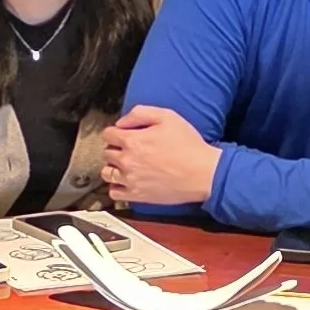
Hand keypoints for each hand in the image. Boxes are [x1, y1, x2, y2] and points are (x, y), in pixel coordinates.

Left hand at [99, 104, 222, 209]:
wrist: (203, 173)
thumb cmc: (189, 145)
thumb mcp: (167, 116)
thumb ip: (140, 113)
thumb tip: (121, 122)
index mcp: (132, 141)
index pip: (107, 134)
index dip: (114, 132)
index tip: (121, 134)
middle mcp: (127, 161)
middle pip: (106, 153)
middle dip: (115, 148)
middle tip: (128, 149)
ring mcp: (130, 180)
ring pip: (107, 173)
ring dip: (113, 168)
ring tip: (124, 166)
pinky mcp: (137, 196)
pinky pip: (114, 193)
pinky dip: (117, 187)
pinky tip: (126, 182)